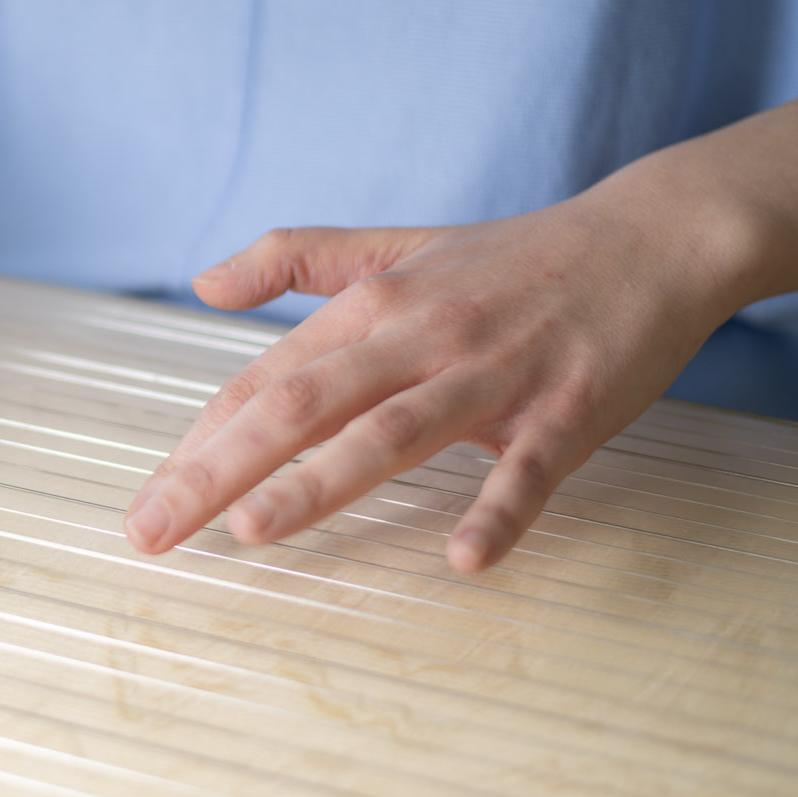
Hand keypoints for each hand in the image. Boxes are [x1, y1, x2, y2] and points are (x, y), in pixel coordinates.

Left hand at [124, 178, 753, 570]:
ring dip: (324, 480)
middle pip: (302, 403)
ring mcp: (493, 374)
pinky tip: (465, 559)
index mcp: (371, 306)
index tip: (148, 500)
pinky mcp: (567, 409)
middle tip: (153, 532)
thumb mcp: (395, 244)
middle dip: (219, 470)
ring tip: (253, 529)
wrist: (649, 237)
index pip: (264, 380)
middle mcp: (418, 335)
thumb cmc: (511, 257)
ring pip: (394, 430)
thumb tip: (202, 283)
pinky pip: (528, 467)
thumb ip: (295, 257)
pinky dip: (499, 510)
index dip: (201, 440)